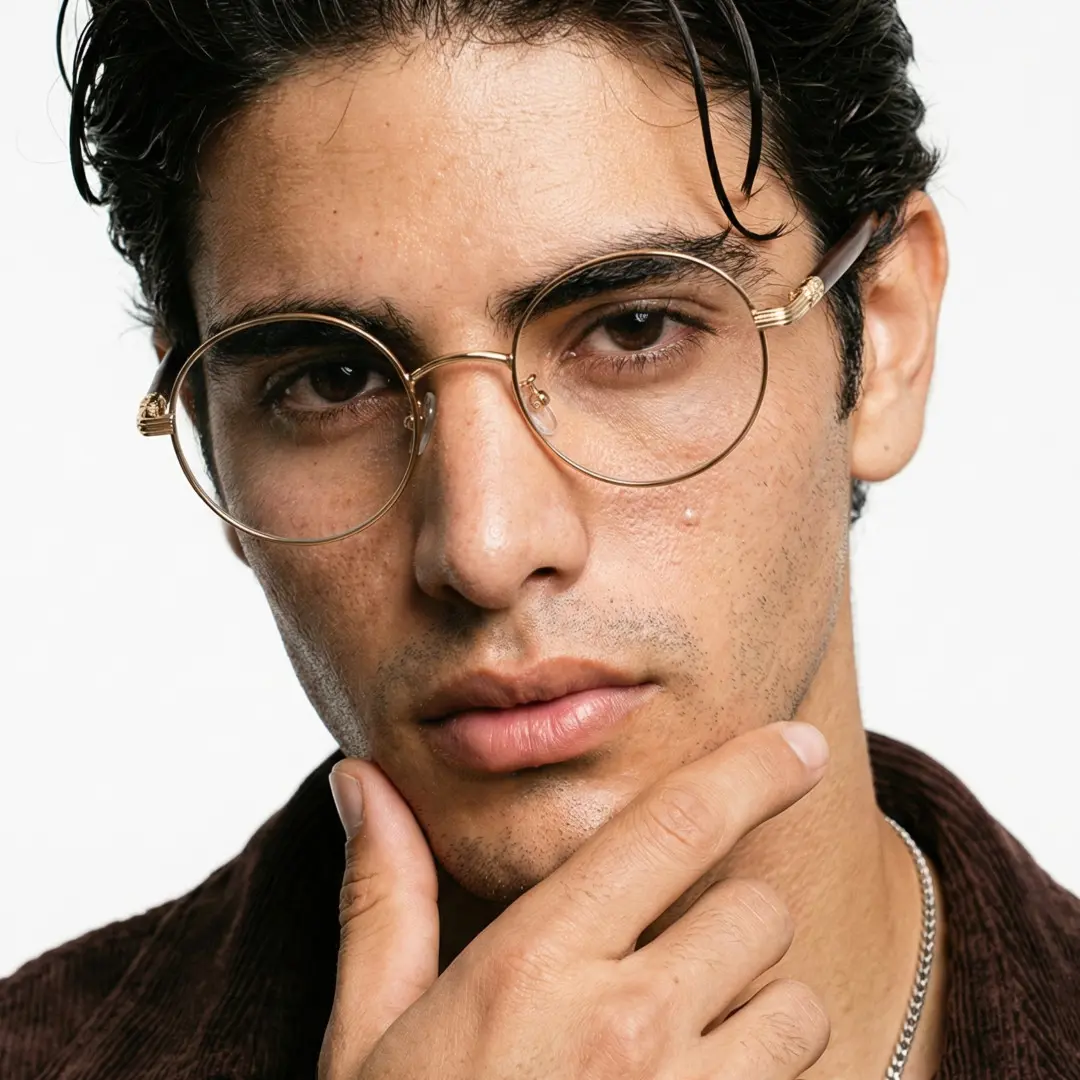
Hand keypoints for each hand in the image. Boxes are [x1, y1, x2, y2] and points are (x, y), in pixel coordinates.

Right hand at [319, 721, 830, 1079]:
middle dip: (729, 927)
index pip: (675, 826)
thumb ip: (384, 898)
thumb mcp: (371, 1035)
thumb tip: (365, 779)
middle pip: (755, 913)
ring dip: (760, 1021)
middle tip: (670, 970)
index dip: (752, 768)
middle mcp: (626, 1030)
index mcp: (535, 966)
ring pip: (798, 1011)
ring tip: (681, 1063)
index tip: (800, 744)